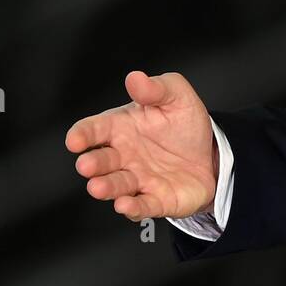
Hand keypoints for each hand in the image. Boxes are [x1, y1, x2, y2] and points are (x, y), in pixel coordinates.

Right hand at [66, 70, 217, 221]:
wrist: (211, 153)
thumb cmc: (183, 124)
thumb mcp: (177, 96)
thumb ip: (156, 88)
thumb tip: (135, 78)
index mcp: (120, 128)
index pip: (93, 130)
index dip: (82, 135)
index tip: (74, 140)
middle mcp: (123, 156)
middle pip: (101, 161)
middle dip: (92, 164)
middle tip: (86, 166)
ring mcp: (138, 180)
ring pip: (116, 186)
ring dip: (106, 188)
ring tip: (97, 188)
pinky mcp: (156, 200)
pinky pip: (142, 205)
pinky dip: (132, 207)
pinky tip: (125, 205)